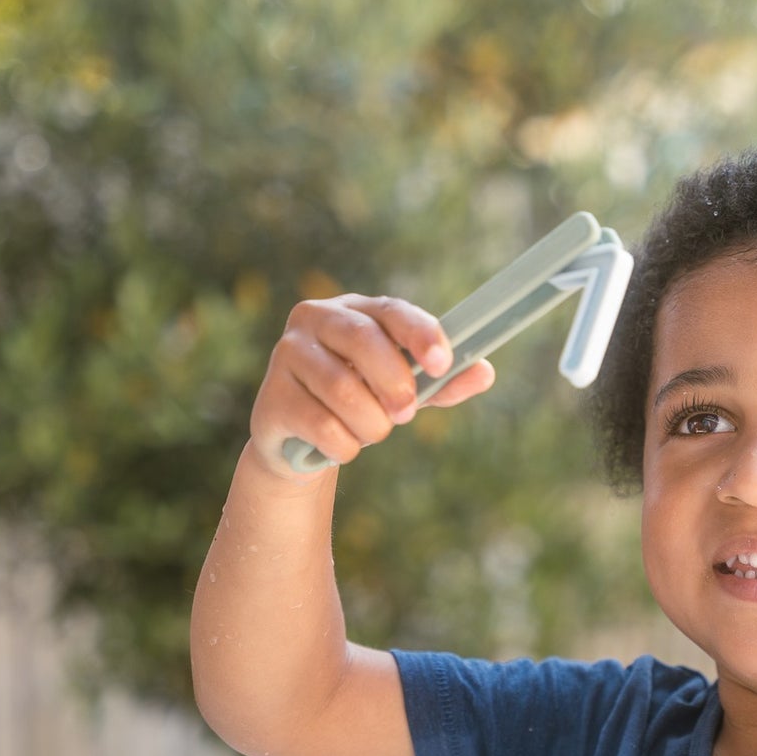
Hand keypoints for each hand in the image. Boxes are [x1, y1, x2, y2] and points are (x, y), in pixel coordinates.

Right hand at [248, 293, 495, 480]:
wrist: (301, 439)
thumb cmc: (361, 401)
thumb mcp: (404, 390)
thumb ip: (442, 382)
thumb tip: (485, 372)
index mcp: (356, 309)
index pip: (391, 310)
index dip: (419, 333)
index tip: (441, 363)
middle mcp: (315, 319)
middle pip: (363, 341)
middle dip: (394, 383)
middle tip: (408, 413)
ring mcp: (287, 354)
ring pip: (343, 390)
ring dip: (371, 424)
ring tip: (374, 432)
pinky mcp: (271, 396)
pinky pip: (321, 426)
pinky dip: (345, 446)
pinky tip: (342, 446)